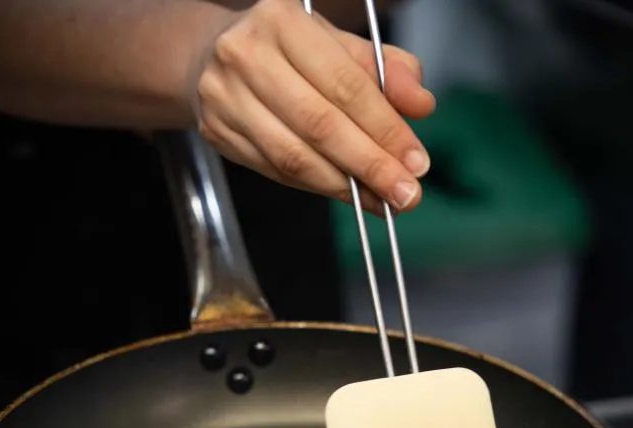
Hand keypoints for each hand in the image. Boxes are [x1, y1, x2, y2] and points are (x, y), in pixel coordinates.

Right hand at [192, 0, 434, 214]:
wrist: (211, 57)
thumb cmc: (288, 50)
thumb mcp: (338, 45)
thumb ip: (385, 71)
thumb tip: (421, 105)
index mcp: (283, 21)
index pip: (345, 84)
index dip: (385, 128)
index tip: (416, 161)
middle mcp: (247, 56)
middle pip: (320, 125)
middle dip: (370, 165)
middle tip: (405, 194)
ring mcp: (226, 98)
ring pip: (295, 156)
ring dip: (345, 185)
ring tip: (381, 201)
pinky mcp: (218, 133)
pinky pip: (277, 171)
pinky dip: (318, 187)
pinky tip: (348, 194)